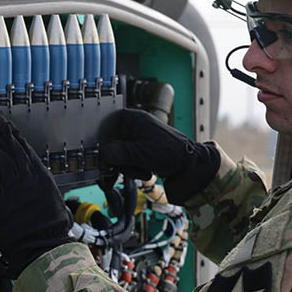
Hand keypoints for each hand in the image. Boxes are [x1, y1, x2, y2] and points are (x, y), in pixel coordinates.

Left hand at [0, 108, 71, 276]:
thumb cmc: (50, 224)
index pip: (20, 142)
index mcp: (38, 172)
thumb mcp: (50, 192)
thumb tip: (27, 164)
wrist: (43, 245)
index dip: (6, 127)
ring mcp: (7, 186)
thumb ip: (36, 176)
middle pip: (3, 142)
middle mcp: (23, 175)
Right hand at [99, 109, 219, 202]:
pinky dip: (133, 170)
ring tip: (142, 171)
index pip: (105, 126)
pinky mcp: (140, 152)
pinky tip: (145, 172)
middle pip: (110, 144)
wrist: (191, 167)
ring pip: (117, 156)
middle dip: (116, 161)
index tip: (101, 156)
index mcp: (132, 118)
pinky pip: (126, 162)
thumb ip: (118, 153)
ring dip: (127, 168)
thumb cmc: (170, 152)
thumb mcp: (140, 153)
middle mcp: (133, 127)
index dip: (102, 143)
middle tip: (120, 170)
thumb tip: (101, 155)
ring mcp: (136, 140)